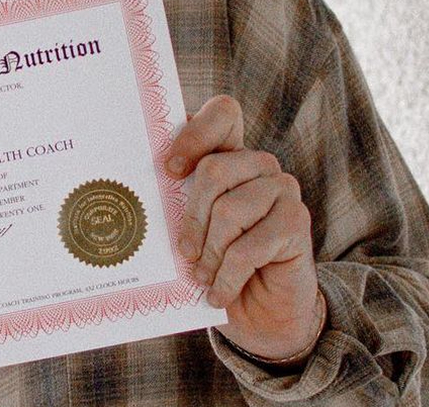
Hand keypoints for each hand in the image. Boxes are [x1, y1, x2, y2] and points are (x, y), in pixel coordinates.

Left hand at [165, 95, 322, 363]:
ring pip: (229, 210)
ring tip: (201, 277)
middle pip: (214, 169)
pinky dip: (226, 277)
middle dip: (192, 217)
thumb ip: (173, 205)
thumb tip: (131, 198)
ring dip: (209, 253)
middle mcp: (259, 165)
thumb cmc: (215, 265)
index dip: (195, 134)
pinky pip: (249, 247)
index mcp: (230, 155)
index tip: (170, 171)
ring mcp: (283, 189)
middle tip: (183, 253)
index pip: (223, 114)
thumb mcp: (190, 231)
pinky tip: (217, 294)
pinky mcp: (298, 221)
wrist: (261, 313)